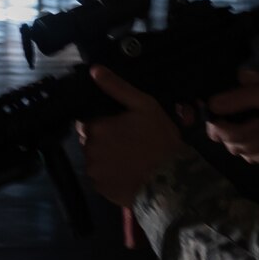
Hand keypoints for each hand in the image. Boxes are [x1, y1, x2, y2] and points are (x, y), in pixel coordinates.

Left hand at [75, 66, 184, 206]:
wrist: (171, 179)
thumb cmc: (159, 139)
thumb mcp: (144, 106)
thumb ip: (117, 87)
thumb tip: (94, 70)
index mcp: (97, 128)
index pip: (88, 122)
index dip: (103, 123)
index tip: (119, 127)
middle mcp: (89, 150)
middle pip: (89, 141)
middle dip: (103, 140)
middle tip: (128, 142)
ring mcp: (94, 171)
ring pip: (94, 159)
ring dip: (104, 157)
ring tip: (128, 159)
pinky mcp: (100, 189)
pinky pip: (99, 178)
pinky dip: (108, 175)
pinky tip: (126, 172)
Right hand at [202, 68, 258, 164]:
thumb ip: (239, 98)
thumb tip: (210, 105)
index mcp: (236, 94)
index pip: (211, 115)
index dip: (217, 126)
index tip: (225, 128)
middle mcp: (236, 114)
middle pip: (224, 137)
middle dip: (248, 135)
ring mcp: (247, 133)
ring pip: (237, 150)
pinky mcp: (258, 148)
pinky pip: (250, 159)